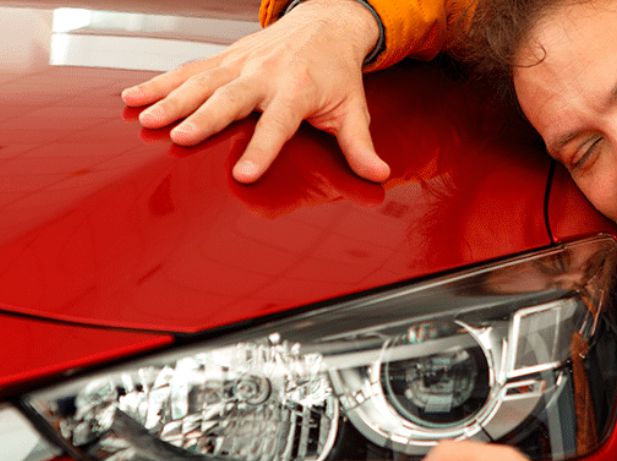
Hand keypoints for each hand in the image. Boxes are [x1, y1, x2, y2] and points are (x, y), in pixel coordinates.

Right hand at [121, 0, 390, 183]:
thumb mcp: (353, 109)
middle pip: (230, 99)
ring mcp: (240, 63)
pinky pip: (188, 70)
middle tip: (179, 137)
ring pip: (201, 81)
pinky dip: (159, 82)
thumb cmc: (337, 72)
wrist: (325, 23)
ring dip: (170, 99)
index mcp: (297, 90)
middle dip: (203, 118)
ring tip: (143, 119)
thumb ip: (360, 145)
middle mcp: (264, 74)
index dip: (262, 150)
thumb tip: (378, 174)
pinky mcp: (224, 58)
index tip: (244, 175)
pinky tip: (132, 97)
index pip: (278, 125)